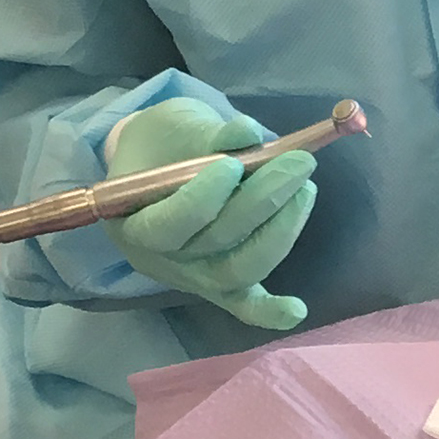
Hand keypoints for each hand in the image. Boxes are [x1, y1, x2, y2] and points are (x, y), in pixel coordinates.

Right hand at [105, 95, 316, 330]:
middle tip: (298, 162)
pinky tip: (295, 312)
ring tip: (304, 188)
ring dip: (281, 231)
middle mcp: (162, 260)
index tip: (233, 163)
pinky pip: (244, 304)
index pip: (168, 225)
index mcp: (134, 221)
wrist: (158, 163)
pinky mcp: (221, 286)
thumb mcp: (176, 126)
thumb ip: (209, 134)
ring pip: (240, 270)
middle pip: (215, 245)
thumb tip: (248, 133)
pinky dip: (269, 311)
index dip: (204, 199)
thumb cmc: (163, 144)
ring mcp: (193, 276)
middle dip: (263, 202)